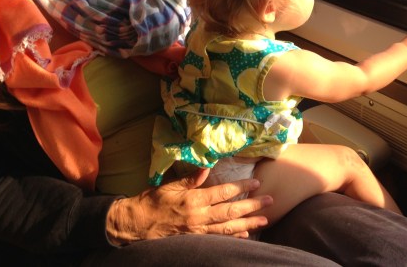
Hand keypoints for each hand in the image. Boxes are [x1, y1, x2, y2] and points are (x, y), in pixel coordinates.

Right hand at [106, 168, 272, 243]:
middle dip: (252, 206)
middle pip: (231, 211)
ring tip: (265, 220)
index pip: (223, 192)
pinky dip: (234, 236)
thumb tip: (207, 166)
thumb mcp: (169, 185)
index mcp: (194, 200)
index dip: (241, 187)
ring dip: (249, 223)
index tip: (256, 182)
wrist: (137, 225)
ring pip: (229, 227)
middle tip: (270, 201)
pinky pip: (219, 238)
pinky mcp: (196, 239)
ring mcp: (199, 230)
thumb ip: (190, 179)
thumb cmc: (152, 202)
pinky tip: (245, 234)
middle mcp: (199, 216)